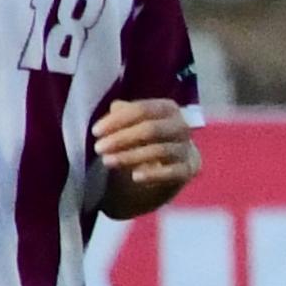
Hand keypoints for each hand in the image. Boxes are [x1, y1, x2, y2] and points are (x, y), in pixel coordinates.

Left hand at [88, 94, 198, 215]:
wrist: (155, 175)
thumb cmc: (138, 143)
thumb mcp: (126, 126)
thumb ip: (122, 115)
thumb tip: (116, 108)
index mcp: (167, 109)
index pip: (143, 109)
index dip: (118, 120)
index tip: (96, 131)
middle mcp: (181, 126)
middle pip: (152, 129)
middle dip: (122, 138)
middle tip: (99, 148)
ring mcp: (187, 149)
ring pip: (160, 150)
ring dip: (130, 156)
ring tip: (108, 162)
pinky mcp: (189, 170)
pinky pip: (173, 172)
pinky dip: (153, 174)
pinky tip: (135, 177)